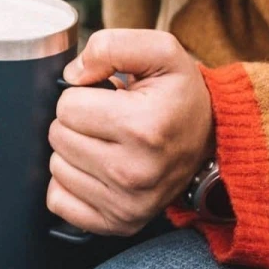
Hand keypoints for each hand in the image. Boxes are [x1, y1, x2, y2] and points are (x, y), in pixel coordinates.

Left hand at [48, 29, 214, 235]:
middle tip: (108, 121)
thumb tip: (72, 74)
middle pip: (58, 137)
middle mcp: (134, 172)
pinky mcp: (119, 224)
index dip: (83, 95)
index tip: (109, 98)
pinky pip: (59, 201)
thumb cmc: (180, 95)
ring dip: (73, 152)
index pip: (67, 106)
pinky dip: (70, 184)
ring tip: (107, 144)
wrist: (212, 140)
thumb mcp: (160, 51)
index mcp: (142, 127)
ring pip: (56, 168)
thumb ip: (112, 45)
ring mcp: (127, 204)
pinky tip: (97, 171)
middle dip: (76, 123)